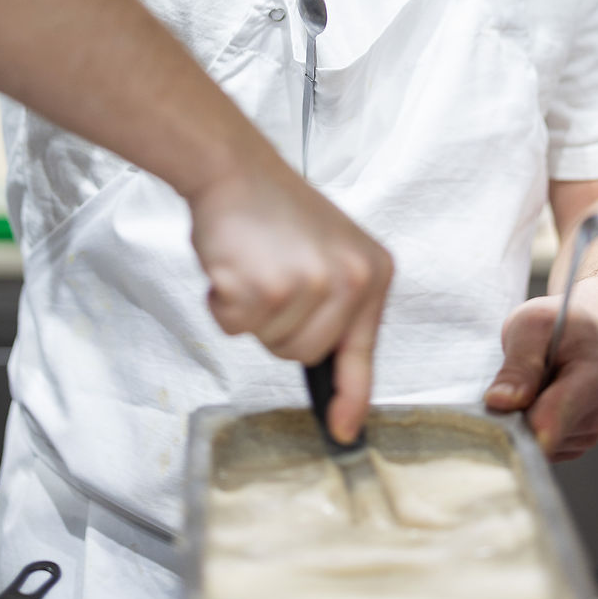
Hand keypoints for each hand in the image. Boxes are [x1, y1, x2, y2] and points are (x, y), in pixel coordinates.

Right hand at [188, 166, 392, 444]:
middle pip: (307, 354)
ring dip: (251, 315)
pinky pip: (236, 329)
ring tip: (254, 265)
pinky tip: (233, 266)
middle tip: (270, 278)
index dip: (351, 397)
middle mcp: (351, 280)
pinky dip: (223, 306)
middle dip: (278, 329)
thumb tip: (335, 381)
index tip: (343, 430)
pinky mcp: (265, 288)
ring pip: (273, 345)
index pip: (363, 351)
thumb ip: (338, 306)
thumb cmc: (275, 209)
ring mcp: (309, 285)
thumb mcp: (331, 252)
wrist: (235, 168)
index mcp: (374, 272)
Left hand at [483, 294, 597, 460]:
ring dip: (523, 419)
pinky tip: (537, 399)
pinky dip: (530, 427)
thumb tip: (499, 402)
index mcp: (595, 380)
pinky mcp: (578, 442)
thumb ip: (518, 366)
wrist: (590, 330)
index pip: (553, 421)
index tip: (496, 417)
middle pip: (540, 435)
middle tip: (515, 380)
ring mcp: (591, 432)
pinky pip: (541, 447)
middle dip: (516, 416)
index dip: (520, 428)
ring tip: (532, 384)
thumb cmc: (563, 324)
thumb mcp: (533, 325)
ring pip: (537, 444)